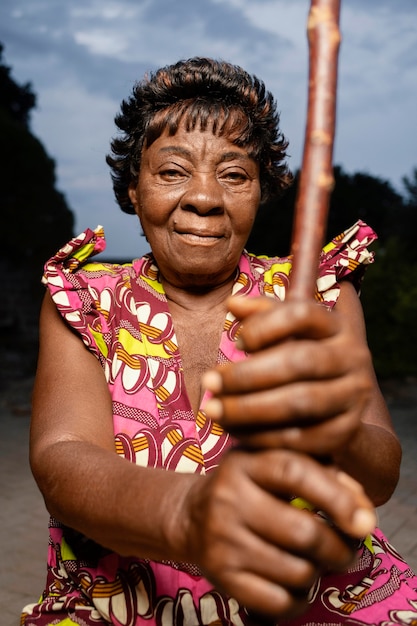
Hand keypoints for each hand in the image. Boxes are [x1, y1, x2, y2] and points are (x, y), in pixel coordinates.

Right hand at [184, 447, 374, 619]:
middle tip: (346, 550)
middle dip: (339, 548)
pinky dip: (298, 599)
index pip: (296, 472)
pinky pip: (277, 603)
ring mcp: (222, 540)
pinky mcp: (220, 577)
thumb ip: (322, 473)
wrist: (190, 515)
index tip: (365, 521)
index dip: (337, 497)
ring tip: (315, 563)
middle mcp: (228, 497)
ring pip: (297, 572)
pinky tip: (296, 584)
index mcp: (245, 461)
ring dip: (318, 573)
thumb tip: (362, 510)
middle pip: (303, 532)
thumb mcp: (274, 463)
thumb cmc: (250, 486)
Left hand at [203, 295, 372, 456]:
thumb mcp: (287, 333)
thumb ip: (261, 315)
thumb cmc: (302, 360)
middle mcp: (353, 357)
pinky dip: (262, 436)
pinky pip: (301, 437)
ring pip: (300, 402)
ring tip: (214, 410)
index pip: (303, 313)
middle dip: (247, 374)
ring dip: (249, 408)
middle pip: (300, 361)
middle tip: (208, 383)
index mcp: (337, 326)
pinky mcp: (346, 432)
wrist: (340, 409)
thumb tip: (232, 303)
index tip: (235, 342)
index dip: (264, 326)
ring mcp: (354, 397)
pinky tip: (234, 431)